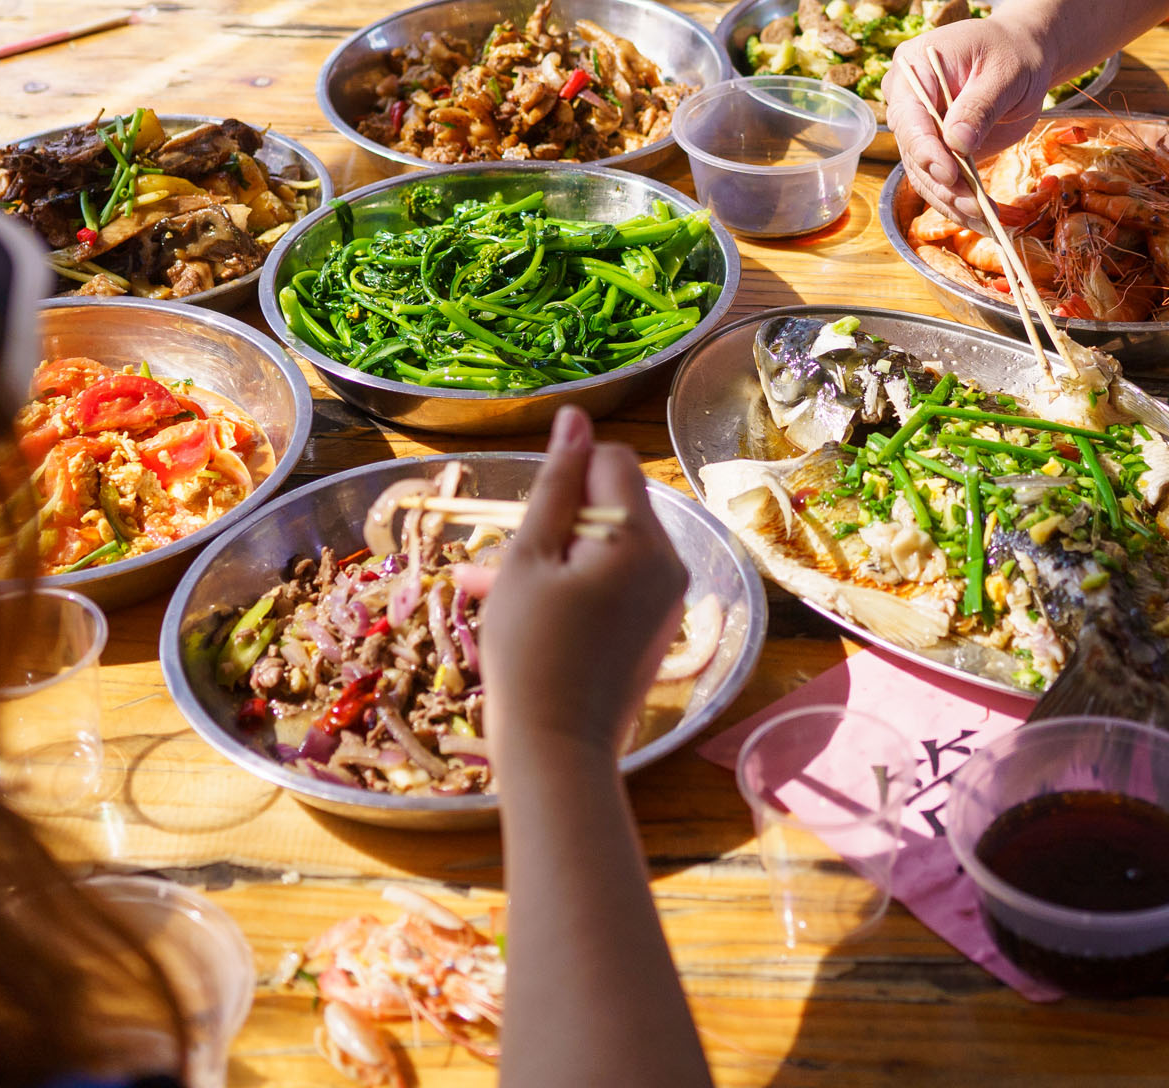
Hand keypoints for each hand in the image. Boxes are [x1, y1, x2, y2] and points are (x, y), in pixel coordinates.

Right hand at [483, 407, 688, 757]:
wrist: (558, 750)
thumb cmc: (529, 652)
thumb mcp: (528, 559)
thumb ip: (554, 485)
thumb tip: (574, 417)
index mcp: (640, 537)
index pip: (611, 459)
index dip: (564, 478)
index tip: (528, 523)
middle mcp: (669, 560)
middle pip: (613, 502)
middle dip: (557, 520)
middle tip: (504, 564)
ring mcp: (668, 596)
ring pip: (610, 542)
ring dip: (559, 552)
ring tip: (499, 591)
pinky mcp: (658, 625)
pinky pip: (618, 579)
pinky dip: (577, 583)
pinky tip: (530, 612)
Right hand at [884, 13, 1053, 222]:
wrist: (1023, 55)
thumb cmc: (1013, 54)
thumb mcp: (1003, 73)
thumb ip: (980, 105)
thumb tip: (957, 144)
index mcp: (913, 69)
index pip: (908, 115)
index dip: (925, 148)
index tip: (950, 174)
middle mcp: (907, 101)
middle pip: (913, 151)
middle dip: (945, 184)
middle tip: (977, 208)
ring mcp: (920, 128)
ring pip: (924, 174)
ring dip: (954, 202)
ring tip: (988, 221)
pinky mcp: (938, 150)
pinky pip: (941, 182)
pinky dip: (961, 203)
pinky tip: (987, 220)